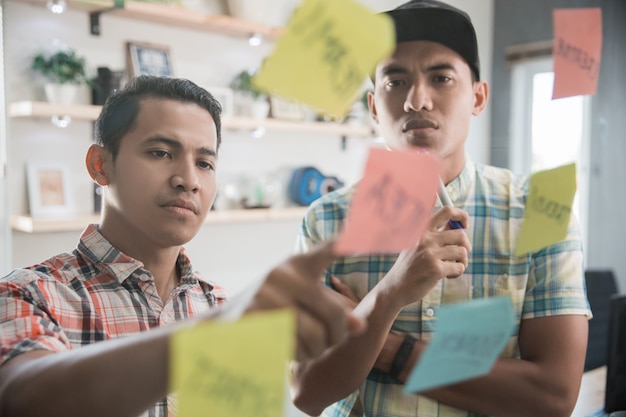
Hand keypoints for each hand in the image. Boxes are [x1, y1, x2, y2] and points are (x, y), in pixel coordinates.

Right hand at [246, 241, 365, 361]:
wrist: (227, 321)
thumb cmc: (276, 309)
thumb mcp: (305, 300)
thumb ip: (334, 310)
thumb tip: (359, 326)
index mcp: (299, 265)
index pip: (326, 252)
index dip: (343, 244)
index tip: (353, 234)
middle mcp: (284, 275)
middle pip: (335, 313)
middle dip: (338, 335)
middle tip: (331, 341)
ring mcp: (267, 296)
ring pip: (317, 337)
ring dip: (318, 350)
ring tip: (310, 347)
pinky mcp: (255, 319)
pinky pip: (295, 348)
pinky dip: (298, 355)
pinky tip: (291, 350)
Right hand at [382, 206, 471, 309]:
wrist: (396, 287)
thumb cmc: (411, 265)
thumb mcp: (418, 244)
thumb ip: (437, 234)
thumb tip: (460, 225)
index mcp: (421, 229)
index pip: (447, 211)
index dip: (461, 216)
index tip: (464, 226)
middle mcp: (425, 238)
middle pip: (460, 234)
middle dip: (465, 245)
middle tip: (460, 254)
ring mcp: (430, 253)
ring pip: (462, 251)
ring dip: (462, 261)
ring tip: (452, 267)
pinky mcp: (435, 269)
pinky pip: (459, 267)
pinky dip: (457, 272)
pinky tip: (447, 276)